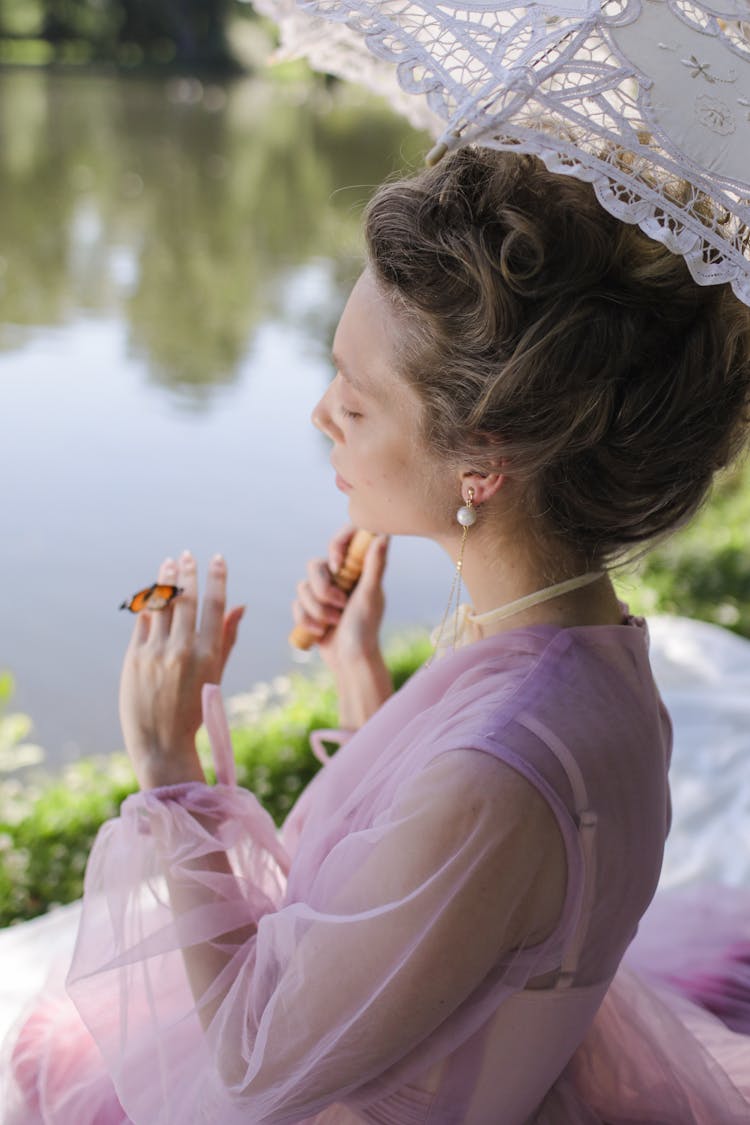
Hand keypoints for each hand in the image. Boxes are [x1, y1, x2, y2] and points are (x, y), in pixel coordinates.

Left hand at [120, 551, 243, 789]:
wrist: (160, 741)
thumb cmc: (193, 709)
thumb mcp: (216, 674)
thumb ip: (227, 639)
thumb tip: (239, 606)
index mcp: (209, 655)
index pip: (215, 605)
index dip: (217, 578)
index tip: (216, 559)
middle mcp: (183, 650)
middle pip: (187, 599)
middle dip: (188, 573)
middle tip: (187, 555)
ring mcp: (156, 653)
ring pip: (163, 605)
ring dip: (166, 580)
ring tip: (169, 563)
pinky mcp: (135, 657)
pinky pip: (144, 621)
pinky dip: (150, 603)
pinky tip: (153, 590)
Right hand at [292, 528, 391, 727]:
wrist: (350, 661)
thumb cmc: (365, 629)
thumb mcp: (371, 596)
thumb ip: (375, 565)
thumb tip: (383, 535)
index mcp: (357, 570)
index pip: (342, 540)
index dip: (335, 547)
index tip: (338, 565)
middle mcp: (340, 579)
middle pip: (315, 565)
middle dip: (323, 589)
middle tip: (340, 605)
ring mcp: (324, 594)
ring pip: (302, 586)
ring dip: (316, 609)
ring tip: (333, 622)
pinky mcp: (310, 610)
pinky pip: (296, 604)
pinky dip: (306, 620)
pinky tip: (320, 632)